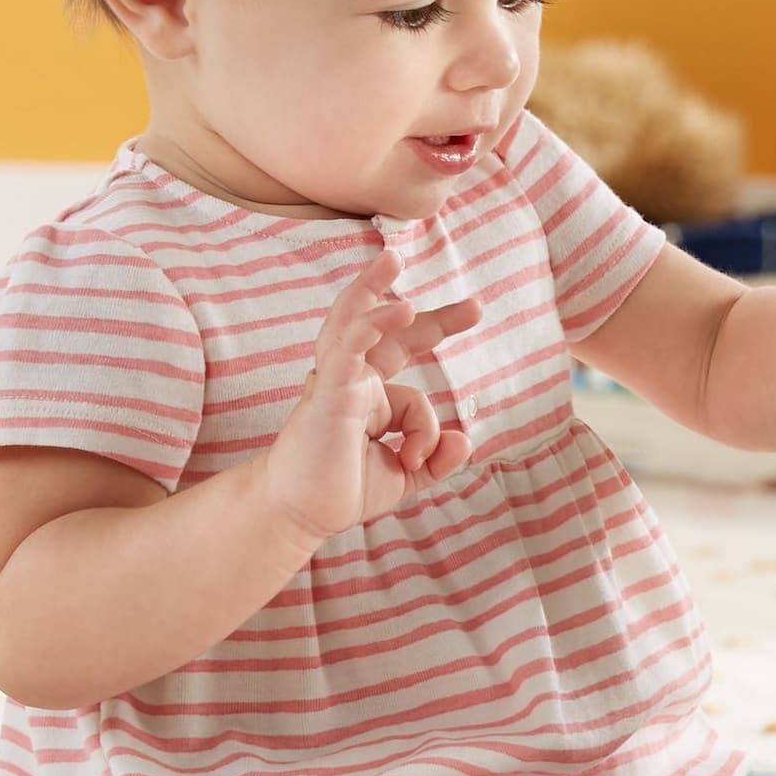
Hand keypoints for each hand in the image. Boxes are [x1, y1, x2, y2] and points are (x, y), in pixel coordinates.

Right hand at [261, 246, 486, 544]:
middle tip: (476, 307)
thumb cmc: (339, 490)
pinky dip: (371, 326)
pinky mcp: (328, 392)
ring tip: (395, 260)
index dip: (435, 327)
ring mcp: (338, 381)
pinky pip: (349, 350)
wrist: (299, 515)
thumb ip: (437, 458)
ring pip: (354, 322)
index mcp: (371, 391)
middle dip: (433, 317)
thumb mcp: (404, 476)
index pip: (404, 348)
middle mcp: (354, 378)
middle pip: (389, 330)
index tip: (474, 311)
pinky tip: (400, 308)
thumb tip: (466, 440)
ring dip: (372, 288)